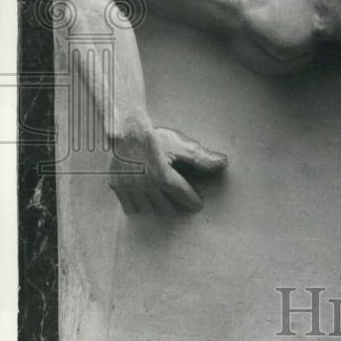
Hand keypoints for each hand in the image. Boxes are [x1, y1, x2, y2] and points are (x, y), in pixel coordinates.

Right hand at [110, 126, 226, 214]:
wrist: (124, 131)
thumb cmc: (154, 136)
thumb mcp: (180, 145)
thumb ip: (201, 157)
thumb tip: (223, 163)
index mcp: (163, 178)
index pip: (183, 197)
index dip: (193, 202)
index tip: (197, 204)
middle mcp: (146, 186)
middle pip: (166, 208)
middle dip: (177, 207)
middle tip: (183, 204)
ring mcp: (130, 188)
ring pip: (148, 210)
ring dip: (159, 209)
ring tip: (167, 205)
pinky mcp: (117, 187)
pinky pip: (130, 207)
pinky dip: (140, 207)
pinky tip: (146, 204)